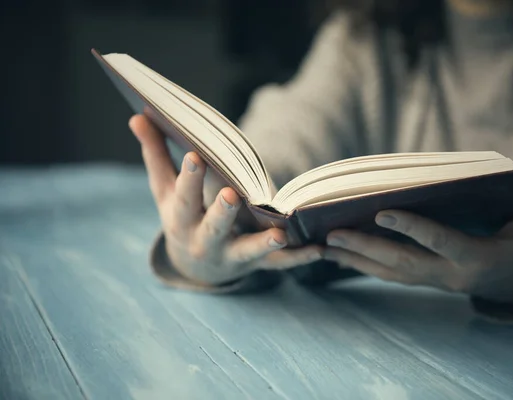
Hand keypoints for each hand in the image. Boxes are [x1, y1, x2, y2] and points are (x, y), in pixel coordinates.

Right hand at [129, 114, 321, 284]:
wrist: (196, 267)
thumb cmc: (182, 217)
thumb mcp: (165, 190)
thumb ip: (156, 154)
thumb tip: (137, 116)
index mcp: (181, 218)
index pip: (184, 196)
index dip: (189, 177)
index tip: (195, 154)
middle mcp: (205, 239)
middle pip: (214, 226)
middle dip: (222, 212)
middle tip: (231, 195)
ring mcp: (231, 254)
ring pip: (248, 250)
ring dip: (264, 243)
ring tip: (280, 234)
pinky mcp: (256, 264)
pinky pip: (278, 264)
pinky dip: (298, 258)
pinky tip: (318, 249)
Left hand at [324, 182, 512, 308]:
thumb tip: (498, 171)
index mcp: (479, 259)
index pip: (442, 243)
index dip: (413, 228)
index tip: (382, 211)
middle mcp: (452, 275)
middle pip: (404, 263)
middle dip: (368, 249)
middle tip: (333, 234)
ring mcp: (437, 281)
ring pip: (392, 273)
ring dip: (357, 260)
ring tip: (324, 246)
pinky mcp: (427, 279)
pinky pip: (392, 274)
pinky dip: (364, 264)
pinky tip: (340, 255)